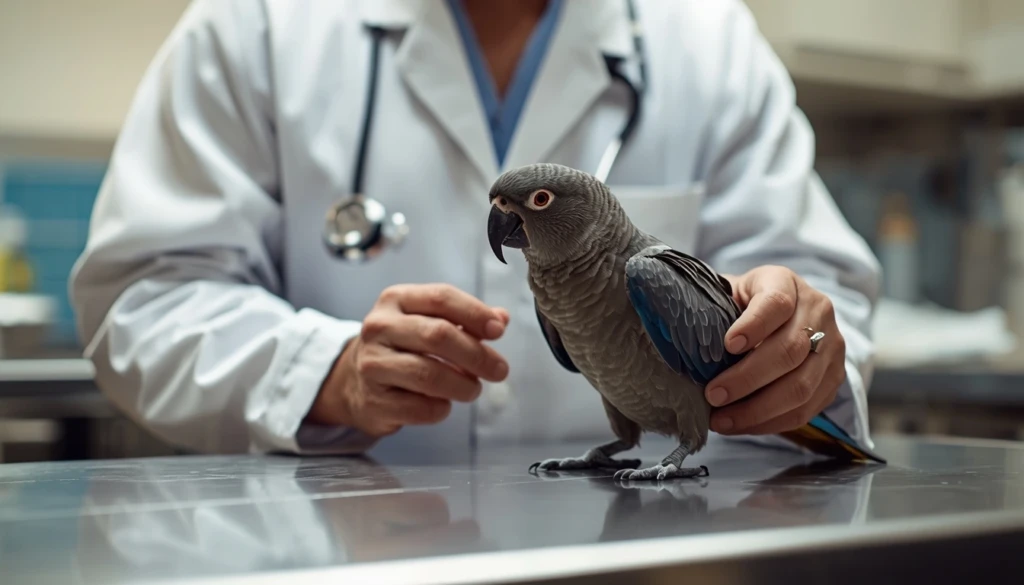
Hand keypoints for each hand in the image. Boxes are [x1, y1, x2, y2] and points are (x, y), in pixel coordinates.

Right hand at [306, 283, 509, 436]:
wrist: (356, 383)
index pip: (441, 297)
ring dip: (463, 386)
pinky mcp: (374, 401)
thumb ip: (466, 319)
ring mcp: (373, 365)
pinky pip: (421, 408)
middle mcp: (379, 327)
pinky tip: (443, 403)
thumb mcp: (429, 321)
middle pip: (438, 336)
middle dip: (477, 355)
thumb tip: (501, 319)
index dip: (475, 313)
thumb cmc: (403, 347)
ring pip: (430, 375)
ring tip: (473, 389)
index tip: (499, 331)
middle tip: (499, 370)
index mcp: (396, 299)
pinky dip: (442, 408)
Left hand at [704, 266, 845, 434]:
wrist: (780, 312)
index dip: (754, 326)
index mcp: (786, 282)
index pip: (776, 303)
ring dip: (757, 410)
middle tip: (713, 395)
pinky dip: (770, 422)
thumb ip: (712, 312)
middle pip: (790, 350)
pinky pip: (805, 409)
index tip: (727, 346)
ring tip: (721, 419)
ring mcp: (832, 346)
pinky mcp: (834, 378)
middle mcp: (817, 311)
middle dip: (747, 379)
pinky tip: (741, 425)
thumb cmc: (741, 305)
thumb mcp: (726, 294)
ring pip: (801, 386)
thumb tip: (684, 346)